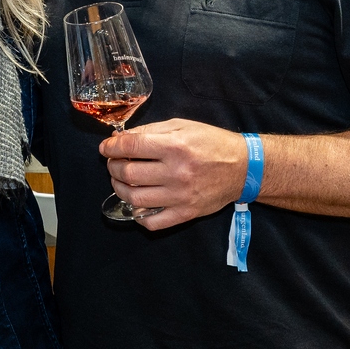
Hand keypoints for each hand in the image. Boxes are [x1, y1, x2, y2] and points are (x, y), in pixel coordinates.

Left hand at [98, 118, 249, 229]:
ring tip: (120, 181)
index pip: (131, 147)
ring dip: (119, 188)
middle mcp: (176, 172)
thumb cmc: (211, 143)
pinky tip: (136, 204)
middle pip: (128, 173)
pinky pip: (152, 222)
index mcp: (175, 146)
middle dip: (112, 166)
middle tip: (113, 163)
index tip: (105, 147)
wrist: (244, 168)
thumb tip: (121, 138)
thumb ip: (150, 130)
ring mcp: (180, 196)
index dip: (111, 146)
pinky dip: (138, 215)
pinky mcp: (186, 213)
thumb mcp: (182, 126)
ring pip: (134, 197)